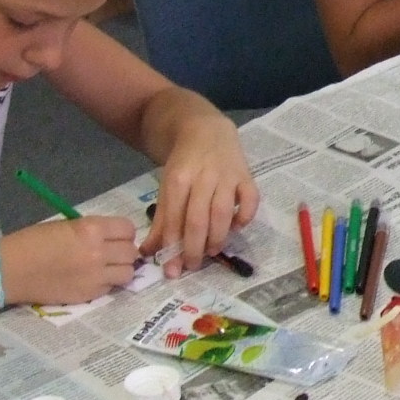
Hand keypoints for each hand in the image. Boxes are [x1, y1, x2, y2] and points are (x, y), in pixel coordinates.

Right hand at [3, 215, 136, 303]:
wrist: (10, 270)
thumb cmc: (33, 241)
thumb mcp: (66, 225)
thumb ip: (92, 230)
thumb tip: (111, 237)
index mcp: (91, 230)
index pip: (128, 229)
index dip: (123, 233)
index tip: (115, 236)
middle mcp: (98, 253)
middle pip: (131, 252)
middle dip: (123, 251)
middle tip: (111, 252)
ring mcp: (95, 277)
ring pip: (128, 273)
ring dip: (120, 269)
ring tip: (106, 267)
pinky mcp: (89, 295)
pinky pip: (111, 287)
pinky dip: (107, 283)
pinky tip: (92, 279)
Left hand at [140, 112, 259, 271]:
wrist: (204, 129)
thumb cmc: (184, 165)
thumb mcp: (167, 187)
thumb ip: (161, 220)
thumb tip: (148, 252)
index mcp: (178, 179)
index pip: (174, 217)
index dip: (172, 246)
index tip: (171, 269)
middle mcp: (203, 177)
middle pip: (198, 218)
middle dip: (193, 247)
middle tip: (191, 266)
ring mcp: (227, 175)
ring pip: (223, 211)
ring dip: (218, 236)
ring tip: (212, 251)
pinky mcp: (246, 175)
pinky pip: (251, 198)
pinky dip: (246, 216)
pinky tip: (237, 228)